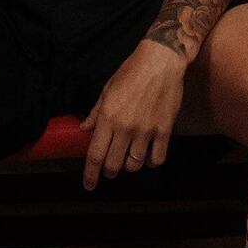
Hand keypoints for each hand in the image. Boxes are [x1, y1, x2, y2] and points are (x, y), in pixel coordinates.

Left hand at [80, 39, 187, 190]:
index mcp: (108, 116)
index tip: (88, 185)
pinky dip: (151, 162)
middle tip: (109, 168)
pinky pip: (157, 159)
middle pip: (113, 165)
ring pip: (134, 165)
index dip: (90, 175)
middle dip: (109, 171)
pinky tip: (148, 155)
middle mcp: (125, 127)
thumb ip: (96, 112)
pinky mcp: (164, 130)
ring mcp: (146, 130)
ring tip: (128, 157)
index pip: (95, 155)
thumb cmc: (131, 71)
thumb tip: (83, 129)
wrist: (160, 61)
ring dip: (129, 166)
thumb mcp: (108, 88)